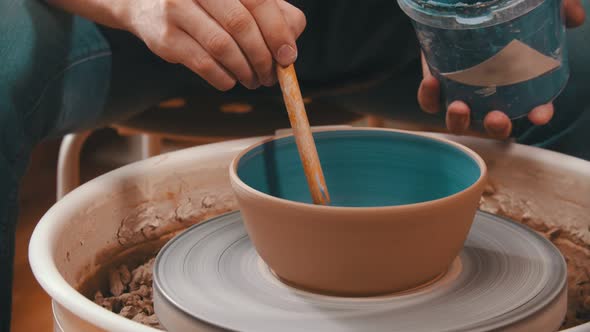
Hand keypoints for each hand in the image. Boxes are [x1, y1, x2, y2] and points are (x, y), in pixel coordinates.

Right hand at [125, 0, 305, 90]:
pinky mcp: (165, 39)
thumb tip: (289, 46)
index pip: (258, 2)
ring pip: (223, 48)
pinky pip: (205, 65)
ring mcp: (177, 10)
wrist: (146, 3)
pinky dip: (224, 78)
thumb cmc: (207, 3)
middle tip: (270, 75)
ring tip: (253, 80)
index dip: (277, 32)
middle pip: (241, 26)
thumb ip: (272, 12)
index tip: (288, 57)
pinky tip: (231, 79)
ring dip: (245, 71)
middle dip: (262, 57)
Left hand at [417, 0, 585, 138]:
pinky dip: (430, 98)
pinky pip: (431, 102)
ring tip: (460, 106)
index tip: (540, 114)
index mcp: (516, 85)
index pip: (534, 108)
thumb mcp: (528, 8)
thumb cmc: (498, 15)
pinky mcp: (437, 86)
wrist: (459, 8)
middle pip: (495, 125)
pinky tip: (431, 83)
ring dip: (460, 121)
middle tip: (496, 117)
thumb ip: (554, 9)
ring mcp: (462, 93)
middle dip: (497, 127)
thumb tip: (574, 16)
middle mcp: (489, 96)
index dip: (539, 113)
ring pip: (461, 122)